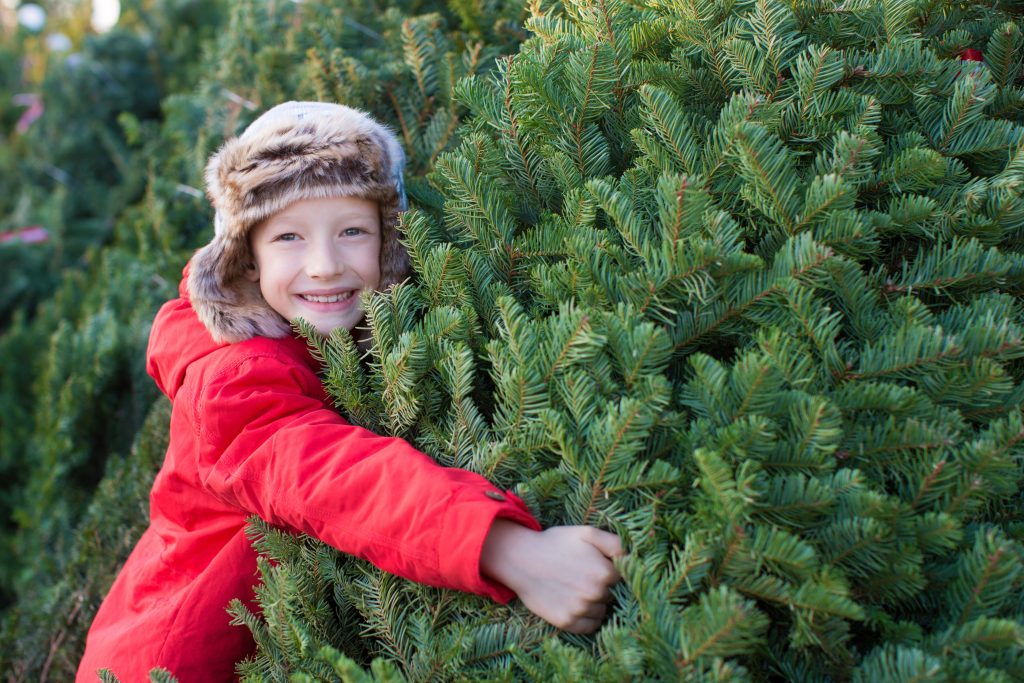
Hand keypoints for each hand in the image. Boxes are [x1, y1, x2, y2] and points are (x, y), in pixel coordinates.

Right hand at [480, 519, 623, 632]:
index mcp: (604, 572)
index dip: (611, 571)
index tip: (598, 566)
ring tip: (576, 588)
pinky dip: (587, 618)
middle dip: (603, 587)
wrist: (521, 559)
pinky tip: (576, 604)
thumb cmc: (555, 543)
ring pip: (601, 611)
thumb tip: (633, 558)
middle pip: (612, 595)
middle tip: (583, 575)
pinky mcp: (566, 622)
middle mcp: (595, 594)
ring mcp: (580, 610)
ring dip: (594, 603)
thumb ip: (615, 543)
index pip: (623, 578)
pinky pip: (589, 626)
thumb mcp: (586, 533)